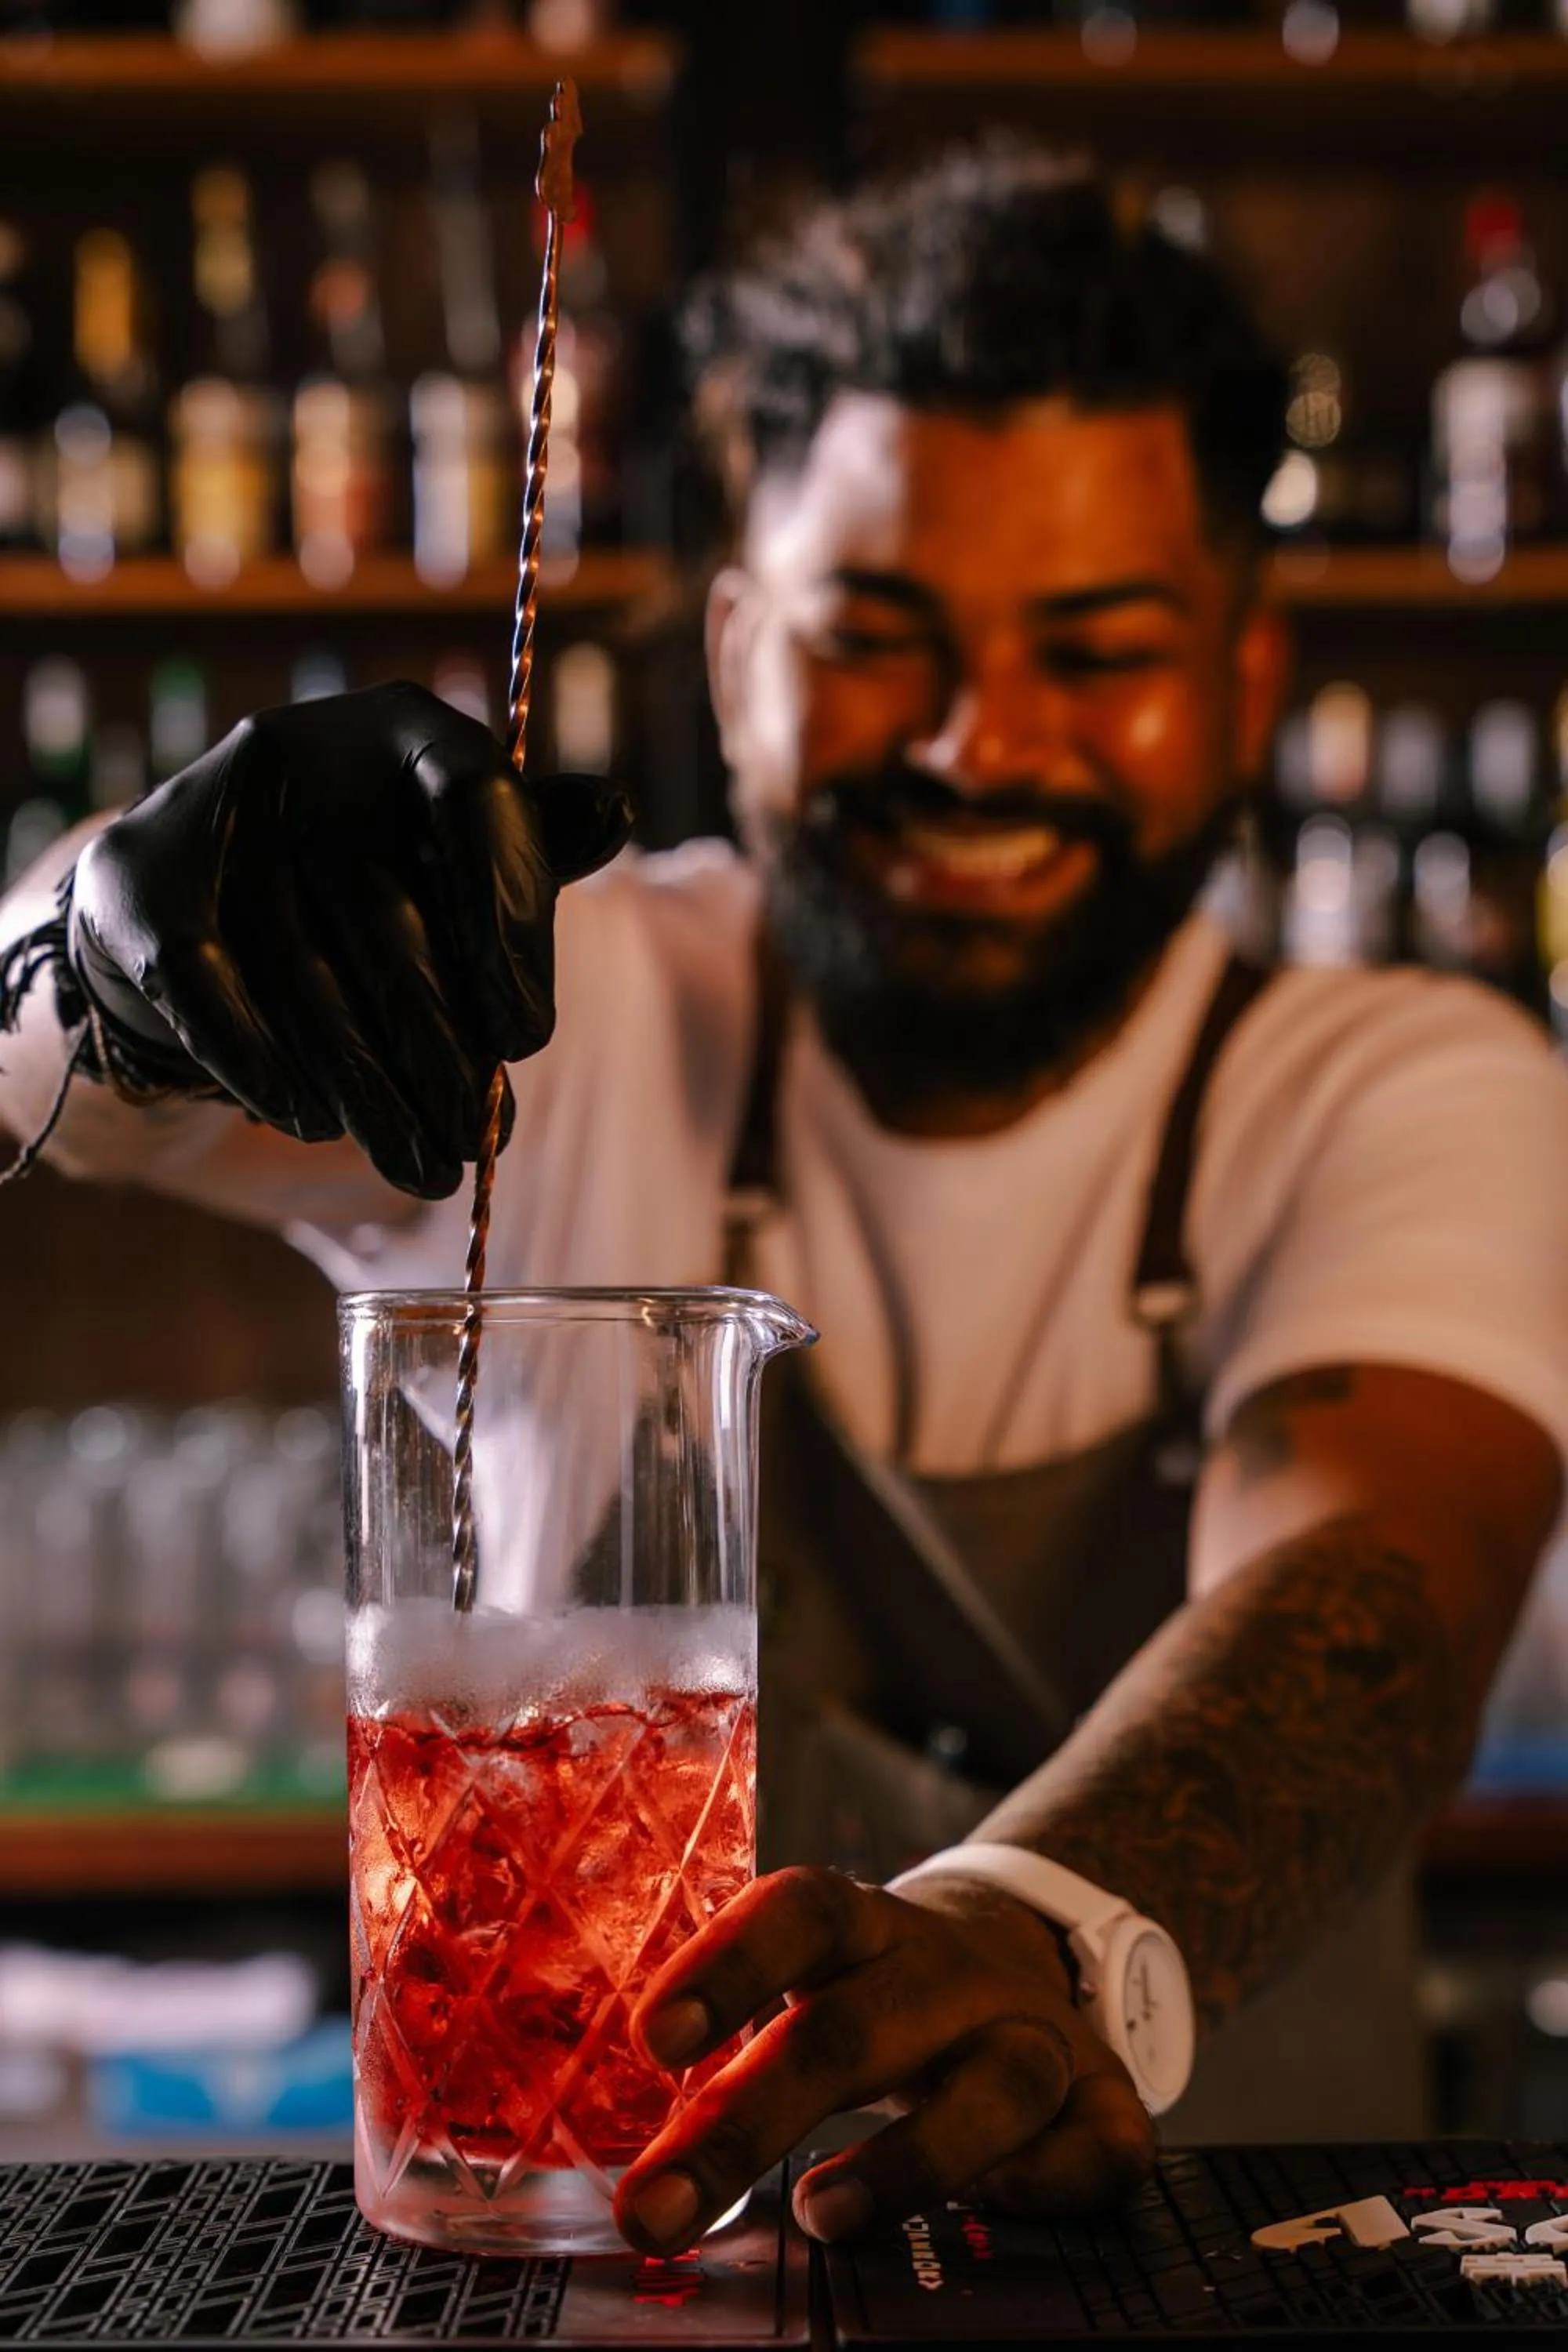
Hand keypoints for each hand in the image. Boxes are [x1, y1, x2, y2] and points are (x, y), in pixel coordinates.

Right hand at [67, 681, 631, 1196]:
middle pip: (385, 917)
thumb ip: (529, 849)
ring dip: (365, 1089)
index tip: (528, 1040)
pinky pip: (209, 992)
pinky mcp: (137, 879)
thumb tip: (614, 812)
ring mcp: (211, 806)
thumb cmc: (364, 886)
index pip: (475, 799)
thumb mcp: (455, 857)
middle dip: (437, 1049)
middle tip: (472, 1140)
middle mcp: (304, 745)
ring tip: (419, 1164)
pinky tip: (312, 1123)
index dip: (507, 922)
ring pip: (303, 974)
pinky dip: (264, 1067)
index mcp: (403, 726)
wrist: (192, 897)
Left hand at [614, 1865, 1155, 2256]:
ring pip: (997, 2084)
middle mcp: (946, 1972)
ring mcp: (1032, 2032)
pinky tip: (991, 2215)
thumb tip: (638, 2178)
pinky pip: (1097, 2146)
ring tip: (819, 2217)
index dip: (726, 1966)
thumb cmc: (878, 1995)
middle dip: (747, 2123)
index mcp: (862, 1928)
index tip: (653, 2039)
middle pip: (854, 2029)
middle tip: (655, 2210)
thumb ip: (737, 2060)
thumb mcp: (815, 1986)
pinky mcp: (1104, 2098)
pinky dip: (1048, 2186)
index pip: (797, 1911)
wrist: (1022, 1953)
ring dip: (905, 2161)